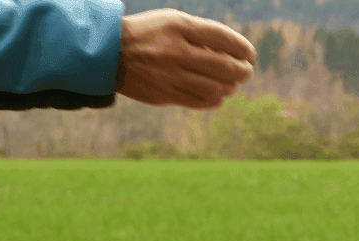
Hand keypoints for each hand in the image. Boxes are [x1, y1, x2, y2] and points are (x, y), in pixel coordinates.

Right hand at [116, 9, 255, 109]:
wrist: (108, 53)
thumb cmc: (149, 35)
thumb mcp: (172, 21)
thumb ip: (202, 34)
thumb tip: (236, 53)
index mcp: (178, 26)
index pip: (222, 38)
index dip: (243, 48)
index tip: (250, 55)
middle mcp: (173, 50)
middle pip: (223, 66)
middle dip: (242, 71)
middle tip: (246, 72)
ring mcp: (168, 75)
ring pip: (214, 88)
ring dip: (230, 88)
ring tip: (231, 85)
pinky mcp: (163, 94)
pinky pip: (199, 102)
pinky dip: (214, 100)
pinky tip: (218, 96)